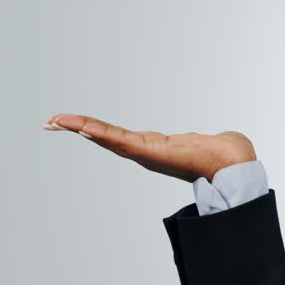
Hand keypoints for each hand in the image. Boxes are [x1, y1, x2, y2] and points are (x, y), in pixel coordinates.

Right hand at [43, 113, 257, 182]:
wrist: (234, 164)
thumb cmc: (223, 154)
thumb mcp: (201, 142)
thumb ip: (200, 142)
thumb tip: (215, 140)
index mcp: (152, 148)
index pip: (117, 137)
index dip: (94, 130)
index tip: (72, 123)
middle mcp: (145, 153)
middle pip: (104, 137)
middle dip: (77, 128)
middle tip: (50, 121)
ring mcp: (147, 154)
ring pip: (108, 138)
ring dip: (82, 128)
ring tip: (58, 120)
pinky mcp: (153, 152)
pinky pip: (123, 140)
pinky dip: (103, 134)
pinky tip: (84, 128)